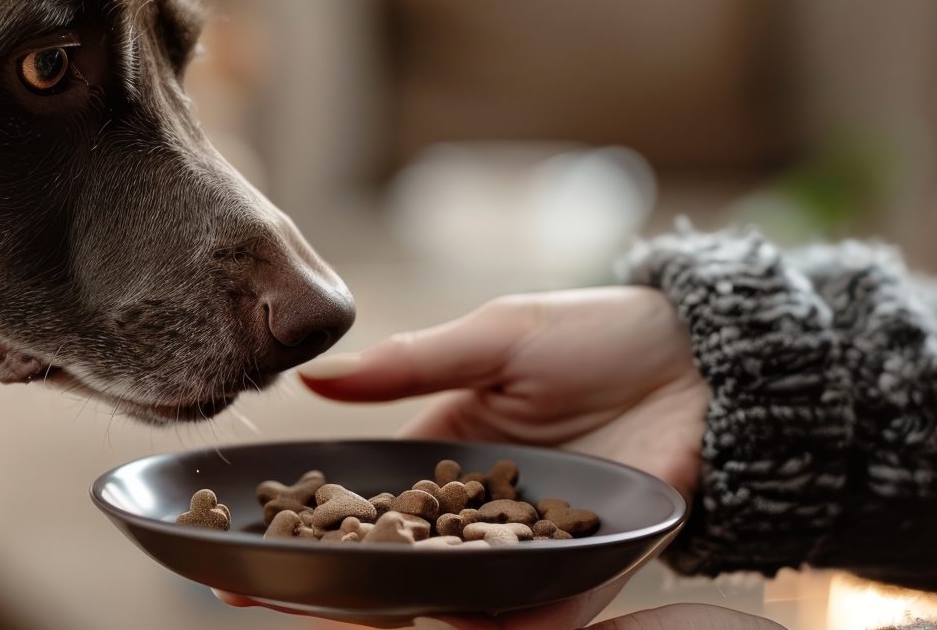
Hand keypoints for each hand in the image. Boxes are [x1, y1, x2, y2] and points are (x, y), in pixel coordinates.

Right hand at [217, 287, 731, 628]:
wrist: (706, 361)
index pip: (358, 499)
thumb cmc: (602, 335)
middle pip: (389, 561)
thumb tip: (314, 380)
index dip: (299, 520)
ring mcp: (525, 549)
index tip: (229, 541)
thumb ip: (411, 366)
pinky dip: (489, 629)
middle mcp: (475, 511)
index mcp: (443, 451)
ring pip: (446, 598)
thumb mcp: (495, 337)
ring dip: (393, 612)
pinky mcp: (580, 576)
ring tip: (338, 617)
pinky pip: (526, 620)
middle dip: (325, 582)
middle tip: (255, 594)